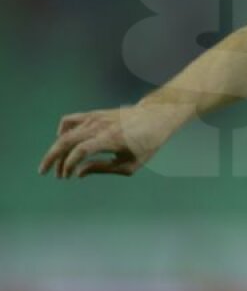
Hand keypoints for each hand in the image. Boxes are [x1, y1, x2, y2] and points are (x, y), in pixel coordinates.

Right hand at [39, 104, 181, 177]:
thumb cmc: (147, 143)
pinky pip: (69, 120)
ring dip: (57, 149)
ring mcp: (95, 118)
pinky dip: (62, 132)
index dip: (69, 165)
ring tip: (59, 165)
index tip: (68, 177)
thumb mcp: (131, 164)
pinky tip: (65, 143)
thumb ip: (103, 169)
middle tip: (47, 173)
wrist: (156, 116)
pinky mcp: (93, 114)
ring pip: (65, 132)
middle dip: (53, 159)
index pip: (80, 151)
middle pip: (66, 140)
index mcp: (111, 139)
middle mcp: (100, 126)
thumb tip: (78, 173)